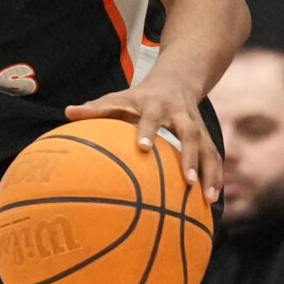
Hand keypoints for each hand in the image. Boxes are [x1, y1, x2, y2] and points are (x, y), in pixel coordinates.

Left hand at [65, 68, 220, 198]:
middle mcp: (180, 115)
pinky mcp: (206, 137)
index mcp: (156, 105)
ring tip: (208, 199)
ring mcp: (197, 127)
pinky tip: (212, 202)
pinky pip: (214, 158)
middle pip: (190, 134)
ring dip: (210, 173)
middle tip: (187, 181)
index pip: (151, 118)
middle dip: (190, 157)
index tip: (143, 148)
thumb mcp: (119, 98)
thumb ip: (96, 108)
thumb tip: (68, 112)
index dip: (148, 130)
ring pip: (208, 148)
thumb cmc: (139, 97)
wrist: (176, 80)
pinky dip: (216, 178)